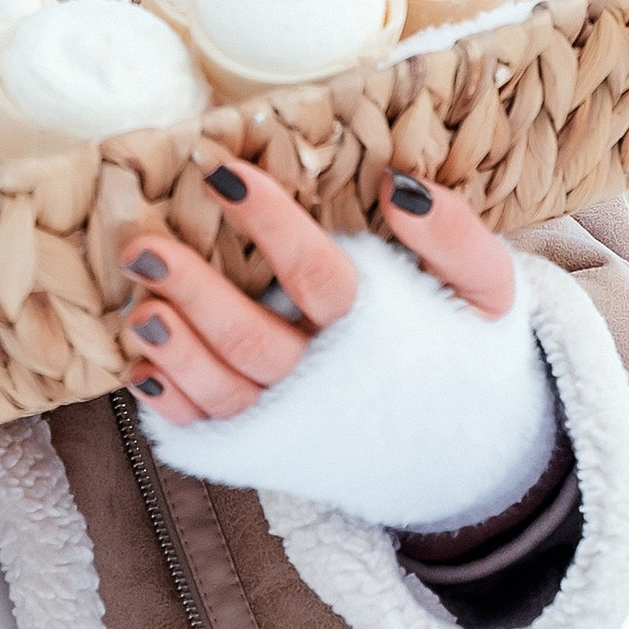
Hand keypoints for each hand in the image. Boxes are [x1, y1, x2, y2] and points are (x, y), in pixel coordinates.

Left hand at [119, 160, 510, 428]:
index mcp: (381, 335)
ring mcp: (296, 427)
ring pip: (227, 396)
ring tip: (139, 310)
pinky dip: (176, 409)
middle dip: (197, 294)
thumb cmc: (466, 349)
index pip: (317, 274)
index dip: (268, 223)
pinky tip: (142, 370)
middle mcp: (329, 386)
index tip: (220, 172)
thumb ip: (454, 236)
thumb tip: (397, 184)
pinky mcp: (272, 452)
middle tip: (145, 247)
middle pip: (255, 341)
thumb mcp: (489, 290)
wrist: (473, 456)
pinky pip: (216, 436)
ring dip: (177, 354)